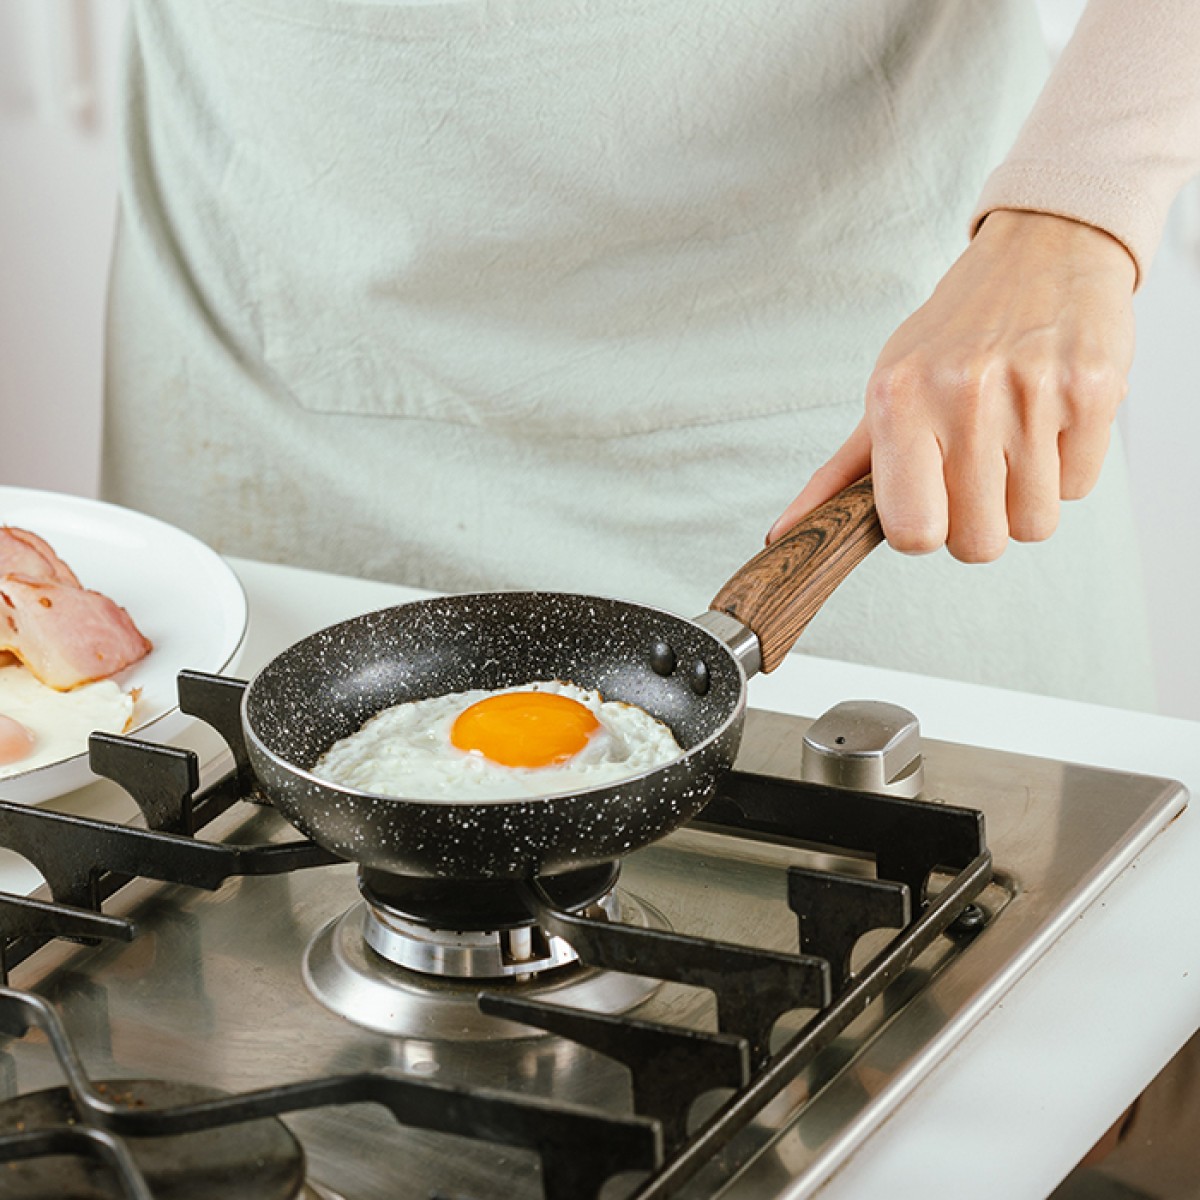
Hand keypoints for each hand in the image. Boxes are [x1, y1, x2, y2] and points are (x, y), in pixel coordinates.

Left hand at [767, 210, 1137, 561]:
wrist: (1043, 250)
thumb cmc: (954, 337)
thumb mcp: (886, 393)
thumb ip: (839, 474)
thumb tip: (786, 534)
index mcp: (898, 400)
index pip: (913, 533)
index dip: (927, 533)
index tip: (932, 504)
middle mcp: (961, 394)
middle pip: (978, 544)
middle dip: (980, 523)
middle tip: (978, 470)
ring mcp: (1032, 391)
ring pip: (1035, 523)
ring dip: (1027, 497)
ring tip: (1015, 439)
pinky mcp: (1094, 390)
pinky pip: (1081, 487)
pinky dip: (1068, 467)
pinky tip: (1052, 419)